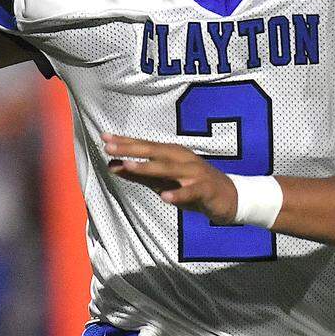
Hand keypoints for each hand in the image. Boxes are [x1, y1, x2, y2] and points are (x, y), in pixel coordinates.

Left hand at [102, 133, 236, 224]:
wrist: (230, 198)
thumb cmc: (192, 186)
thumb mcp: (163, 180)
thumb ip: (139, 173)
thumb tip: (112, 166)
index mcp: (172, 154)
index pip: (145, 146)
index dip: (125, 142)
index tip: (104, 138)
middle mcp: (182, 159)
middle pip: (154, 152)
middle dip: (131, 149)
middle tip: (109, 147)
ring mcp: (195, 173)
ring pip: (170, 169)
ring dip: (149, 167)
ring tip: (129, 166)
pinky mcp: (205, 189)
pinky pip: (191, 192)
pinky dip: (178, 194)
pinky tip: (165, 197)